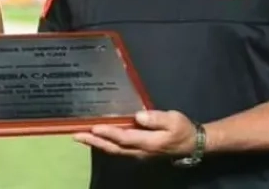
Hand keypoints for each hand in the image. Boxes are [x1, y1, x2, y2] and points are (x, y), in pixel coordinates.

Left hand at [73, 110, 196, 159]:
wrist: (192, 145)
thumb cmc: (182, 129)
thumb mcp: (173, 120)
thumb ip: (156, 118)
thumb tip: (138, 116)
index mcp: (148, 142)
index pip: (124, 138)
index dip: (108, 133)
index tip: (94, 127)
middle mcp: (140, 151)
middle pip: (113, 147)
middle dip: (94, 141)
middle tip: (76, 136)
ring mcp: (138, 154)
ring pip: (114, 150)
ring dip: (97, 144)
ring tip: (81, 137)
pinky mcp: (138, 152)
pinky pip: (118, 150)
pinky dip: (105, 145)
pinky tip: (97, 139)